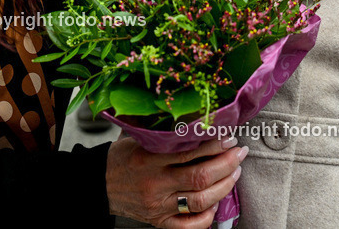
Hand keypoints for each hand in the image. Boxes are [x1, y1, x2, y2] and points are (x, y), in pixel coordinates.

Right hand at [106, 136, 245, 227]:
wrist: (99, 184)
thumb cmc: (123, 157)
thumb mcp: (139, 139)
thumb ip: (166, 133)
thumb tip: (200, 120)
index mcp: (148, 159)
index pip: (189, 152)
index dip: (215, 144)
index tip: (229, 136)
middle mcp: (155, 184)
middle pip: (200, 177)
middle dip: (227, 164)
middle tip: (239, 153)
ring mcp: (158, 206)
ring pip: (200, 201)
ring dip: (224, 186)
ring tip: (234, 173)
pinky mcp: (159, 222)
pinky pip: (189, 226)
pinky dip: (208, 216)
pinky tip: (216, 202)